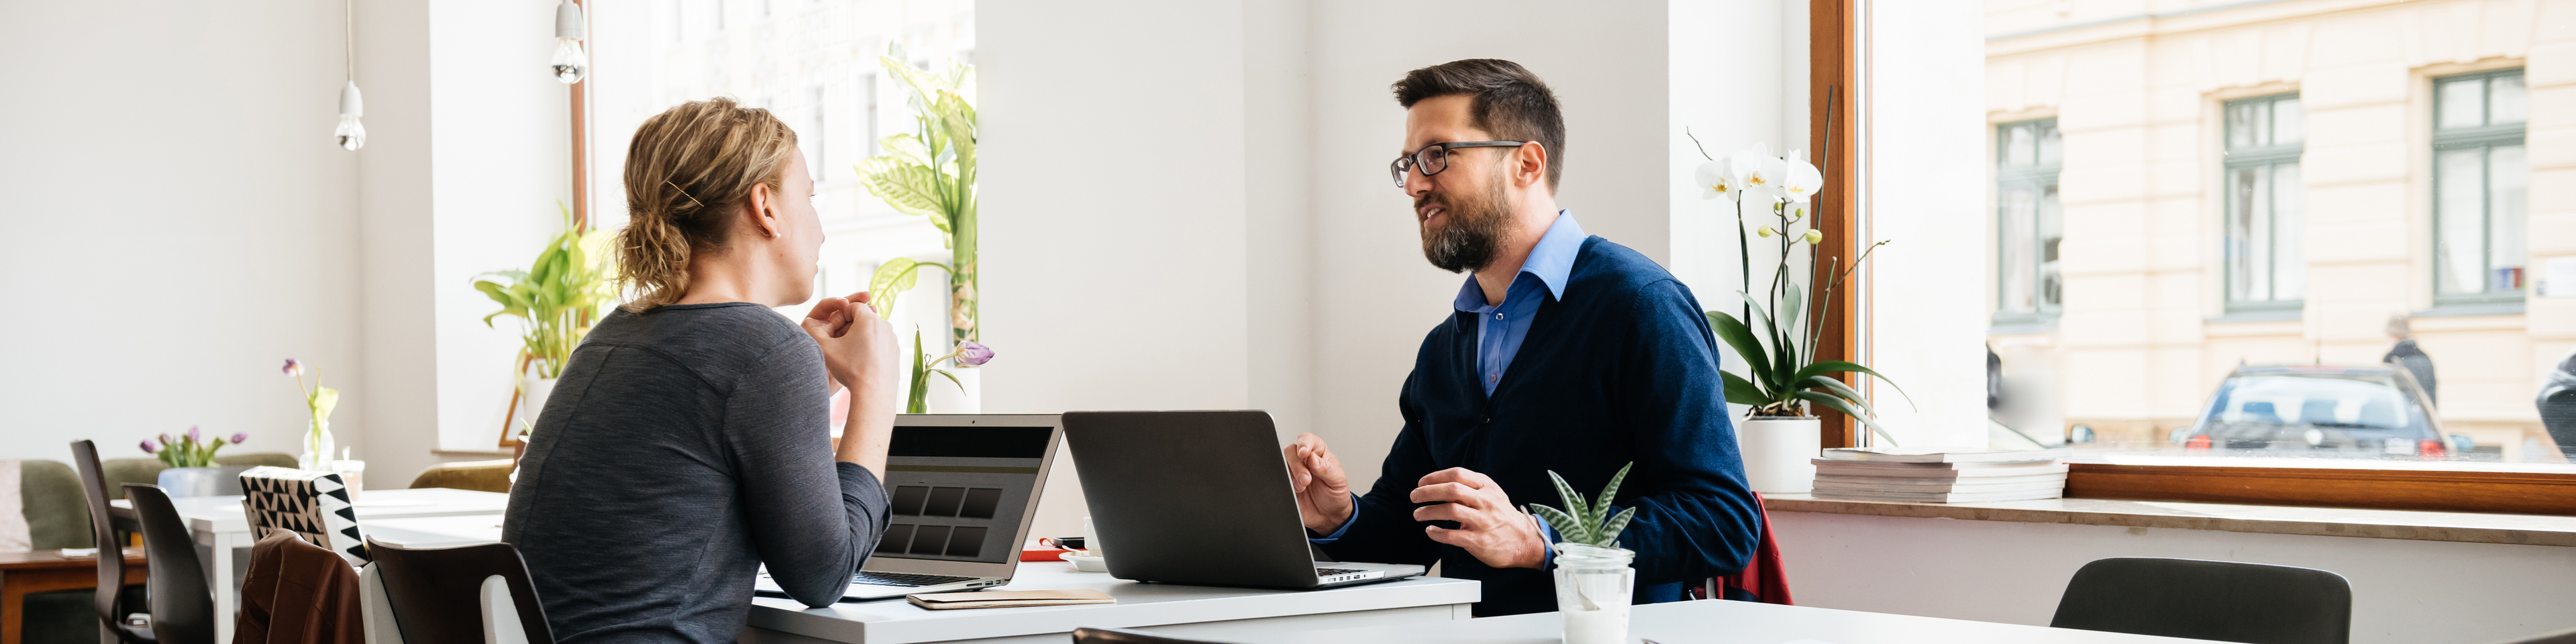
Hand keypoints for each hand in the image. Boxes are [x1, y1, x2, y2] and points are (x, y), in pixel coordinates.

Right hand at [801, 292, 898, 474]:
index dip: (839, 316)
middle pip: (863, 318)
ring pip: (872, 331)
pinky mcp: (896, 352)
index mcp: (869, 319)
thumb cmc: (850, 370)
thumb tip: (808, 321)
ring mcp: (892, 339)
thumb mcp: (825, 348)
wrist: (874, 394)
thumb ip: (813, 330)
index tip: (833, 331)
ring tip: (849, 355)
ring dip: (860, 338)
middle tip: (839, 344)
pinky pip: (880, 343)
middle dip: (850, 327)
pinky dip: (870, 349)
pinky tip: (861, 363)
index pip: (851, 306)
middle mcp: (885, 325)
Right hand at [1283, 433, 1354, 533]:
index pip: (1308, 440)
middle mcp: (1304, 461)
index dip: (1304, 442)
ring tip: (1303, 488)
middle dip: (1297, 464)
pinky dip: (1286, 485)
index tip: (1304, 452)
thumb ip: (1326, 469)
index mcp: (1319, 454)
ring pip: (1282, 464)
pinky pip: (1279, 480)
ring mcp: (1293, 473)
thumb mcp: (1338, 481)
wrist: (1329, 517)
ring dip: (1292, 476)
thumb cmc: (1335, 495)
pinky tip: (1296, 491)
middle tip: (1306, 479)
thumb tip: (1312, 458)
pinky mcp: (1286, 485)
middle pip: (1291, 451)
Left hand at [1411, 468, 1546, 568]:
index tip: (1422, 483)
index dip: (1435, 477)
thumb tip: (1441, 483)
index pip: (1457, 474)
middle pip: (1451, 490)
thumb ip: (1471, 487)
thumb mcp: (1492, 494)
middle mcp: (1485, 502)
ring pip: (1450, 511)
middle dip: (1427, 492)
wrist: (1524, 540)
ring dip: (1428, 512)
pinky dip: (1436, 533)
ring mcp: (1482, 521)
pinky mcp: (1479, 541)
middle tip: (1414, 497)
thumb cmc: (1503, 516)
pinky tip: (1430, 531)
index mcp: (1486, 487)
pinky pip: (1452, 535)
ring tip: (1418, 514)